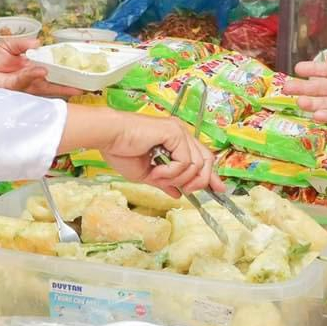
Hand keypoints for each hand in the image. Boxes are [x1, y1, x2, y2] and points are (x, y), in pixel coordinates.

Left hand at [0, 38, 81, 97]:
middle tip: (87, 83)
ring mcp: (25, 86)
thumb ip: (21, 43)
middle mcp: (32, 78)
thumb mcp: (6, 46)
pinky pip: (28, 83)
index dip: (65, 66)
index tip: (80, 66)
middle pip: (55, 80)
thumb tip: (39, 42)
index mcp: (32, 67)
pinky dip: (36, 77)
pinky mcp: (15, 90)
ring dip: (61, 85)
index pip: (52, 66)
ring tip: (77, 85)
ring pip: (47, 86)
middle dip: (70, 82)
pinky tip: (44, 73)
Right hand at [101, 116, 221, 195]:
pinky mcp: (174, 132)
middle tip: (184, 190)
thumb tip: (177, 194)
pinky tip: (156, 171)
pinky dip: (171, 172)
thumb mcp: (147, 174)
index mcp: (176, 140)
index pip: (203, 157)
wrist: (109, 137)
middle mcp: (181, 133)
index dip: (212, 175)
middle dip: (199, 181)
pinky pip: (184, 161)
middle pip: (207, 161)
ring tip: (158, 176)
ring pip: (196, 165)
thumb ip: (165, 181)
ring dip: (177, 177)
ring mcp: (179, 131)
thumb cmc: (121, 150)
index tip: (218, 190)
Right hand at [288, 53, 326, 129]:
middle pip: (320, 87)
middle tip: (287, 87)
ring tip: (298, 102)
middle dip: (303, 87)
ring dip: (310, 102)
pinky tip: (315, 114)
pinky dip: (324, 115)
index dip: (312, 70)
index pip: (326, 71)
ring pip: (323, 102)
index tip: (298, 69)